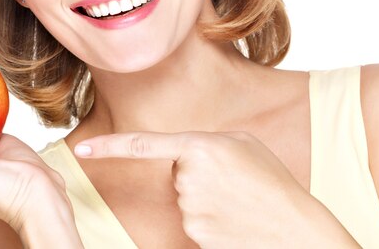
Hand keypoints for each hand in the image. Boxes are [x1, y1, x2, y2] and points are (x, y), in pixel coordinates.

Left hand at [74, 131, 356, 247]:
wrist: (298, 229)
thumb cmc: (274, 183)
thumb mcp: (244, 145)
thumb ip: (206, 144)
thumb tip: (183, 158)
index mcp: (200, 146)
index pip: (142, 145)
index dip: (108, 148)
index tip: (80, 150)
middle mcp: (188, 176)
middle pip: (175, 175)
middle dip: (196, 177)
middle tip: (233, 183)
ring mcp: (190, 208)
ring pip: (184, 199)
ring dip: (205, 200)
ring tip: (239, 200)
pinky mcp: (195, 233)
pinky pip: (192, 221)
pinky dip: (209, 221)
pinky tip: (233, 220)